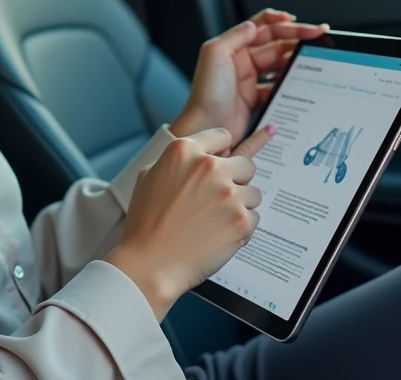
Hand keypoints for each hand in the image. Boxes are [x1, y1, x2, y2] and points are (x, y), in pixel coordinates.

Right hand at [106, 125, 275, 320]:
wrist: (150, 264)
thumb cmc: (146, 223)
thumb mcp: (149, 176)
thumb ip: (178, 160)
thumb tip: (202, 154)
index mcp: (184, 151)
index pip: (222, 136)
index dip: (221, 153)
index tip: (221, 163)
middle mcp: (209, 167)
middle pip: (245, 164)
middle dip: (235, 180)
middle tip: (218, 200)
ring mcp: (227, 193)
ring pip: (253, 192)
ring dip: (240, 205)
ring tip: (216, 221)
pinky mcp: (241, 220)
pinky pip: (254, 216)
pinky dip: (241, 227)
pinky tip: (220, 235)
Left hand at [170, 9, 327, 147]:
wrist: (206, 129)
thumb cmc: (206, 94)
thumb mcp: (215, 55)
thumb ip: (235, 36)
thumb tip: (254, 24)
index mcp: (232, 47)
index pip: (261, 27)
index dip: (281, 21)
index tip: (299, 22)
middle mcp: (241, 61)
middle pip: (275, 43)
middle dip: (297, 37)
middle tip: (318, 36)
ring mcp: (249, 80)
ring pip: (279, 63)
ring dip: (297, 58)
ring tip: (315, 57)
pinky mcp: (255, 99)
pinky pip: (277, 86)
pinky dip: (290, 82)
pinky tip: (302, 82)